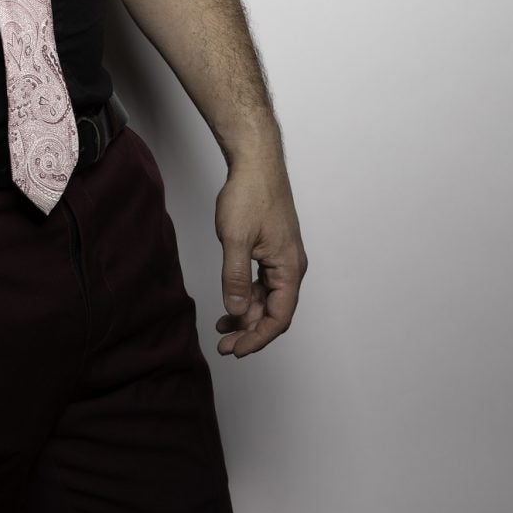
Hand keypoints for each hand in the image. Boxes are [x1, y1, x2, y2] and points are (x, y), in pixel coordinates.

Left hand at [213, 157, 306, 357]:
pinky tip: (229, 302)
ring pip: (267, 298)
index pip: (278, 317)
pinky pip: (262, 283)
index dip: (258, 338)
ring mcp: (282, 258)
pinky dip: (246, 295)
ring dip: (246, 314)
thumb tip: (234, 310)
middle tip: (224, 345)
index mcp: (289, 268)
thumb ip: (234, 277)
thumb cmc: (250, 194)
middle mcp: (291, 267)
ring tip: (222, 328)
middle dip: (250, 331)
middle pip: (274, 312)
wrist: (255, 162)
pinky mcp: (272, 250)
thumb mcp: (236, 238)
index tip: (237, 350)